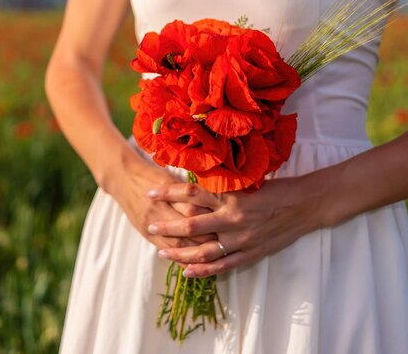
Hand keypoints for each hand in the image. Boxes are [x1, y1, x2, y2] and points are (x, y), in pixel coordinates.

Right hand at [103, 144, 217, 249]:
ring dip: (194, 251)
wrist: (122, 178)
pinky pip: (165, 248)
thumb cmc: (150, 174)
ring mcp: (150, 223)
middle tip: (225, 242)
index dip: (210, 218)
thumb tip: (214, 199)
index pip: (193, 211)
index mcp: (167, 194)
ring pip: (177, 243)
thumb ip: (189, 190)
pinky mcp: (144, 232)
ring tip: (212, 254)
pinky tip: (191, 262)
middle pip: (187, 230)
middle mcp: (158, 210)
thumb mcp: (169, 176)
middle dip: (207, 237)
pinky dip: (178, 257)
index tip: (226, 223)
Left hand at [147, 175, 323, 276]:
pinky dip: (203, 271)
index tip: (150, 192)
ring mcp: (241, 239)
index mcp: (230, 196)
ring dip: (180, 254)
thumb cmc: (275, 189)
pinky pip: (222, 266)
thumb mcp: (246, 182)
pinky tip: (186, 272)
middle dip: (168, 227)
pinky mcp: (250, 254)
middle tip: (150, 226)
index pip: (191, 193)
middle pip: (191, 226)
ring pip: (203, 251)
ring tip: (162, 254)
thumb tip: (191, 184)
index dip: (168, 192)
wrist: (305, 205)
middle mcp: (232, 218)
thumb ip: (220, 187)